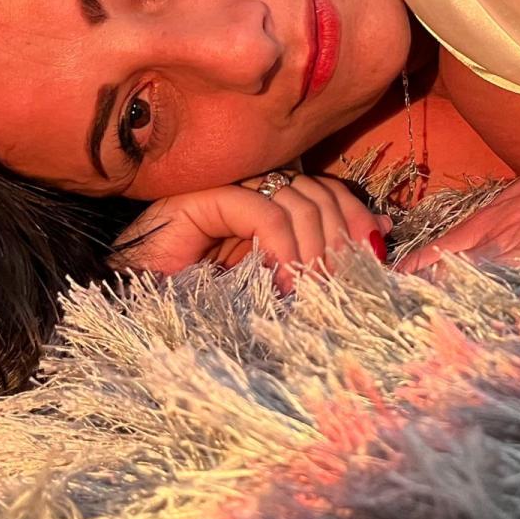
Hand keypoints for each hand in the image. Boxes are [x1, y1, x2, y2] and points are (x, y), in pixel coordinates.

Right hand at [110, 172, 390, 294]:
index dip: (354, 216)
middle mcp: (248, 195)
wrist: (137, 328)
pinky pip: (258, 209)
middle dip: (339, 235)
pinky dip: (280, 246)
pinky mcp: (197, 204)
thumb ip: (320, 260)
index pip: (326, 191)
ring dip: (312, 248)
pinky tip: (280, 281)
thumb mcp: (278, 291)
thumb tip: (382, 232)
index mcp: (269, 211)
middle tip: (336, 283)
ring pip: (294, 197)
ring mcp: (222, 195)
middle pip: (317, 190)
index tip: (375, 251)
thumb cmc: (207, 318)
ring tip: (307, 291)